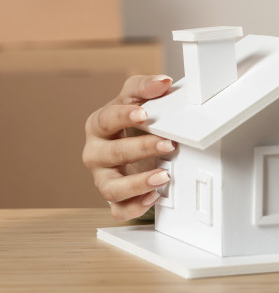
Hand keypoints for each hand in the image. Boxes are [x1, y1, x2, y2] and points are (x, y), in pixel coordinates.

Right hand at [82, 75, 177, 220]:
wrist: (134, 146)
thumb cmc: (133, 121)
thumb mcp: (136, 99)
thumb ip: (146, 88)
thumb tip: (162, 82)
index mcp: (98, 126)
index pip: (105, 120)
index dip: (123, 116)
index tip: (144, 114)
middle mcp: (96, 154)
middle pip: (113, 154)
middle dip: (141, 149)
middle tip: (168, 144)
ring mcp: (103, 178)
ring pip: (112, 188)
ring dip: (137, 184)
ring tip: (163, 176)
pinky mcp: (115, 199)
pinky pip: (119, 210)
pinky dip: (135, 207)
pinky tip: (154, 197)